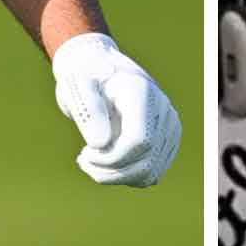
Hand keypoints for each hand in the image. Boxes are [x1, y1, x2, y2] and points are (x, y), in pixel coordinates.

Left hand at [51, 32, 181, 186]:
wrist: (99, 69)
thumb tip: (100, 143)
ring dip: (117, 177)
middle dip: (109, 171)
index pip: (139, 141)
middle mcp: (162, 108)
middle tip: (83, 159)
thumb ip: (88, 111)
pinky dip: (127, 176)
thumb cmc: (85, 76)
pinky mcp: (168, 139)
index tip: (84, 153)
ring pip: (151, 173)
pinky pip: (152, 172)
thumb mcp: (76, 86)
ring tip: (91, 162)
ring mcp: (169, 125)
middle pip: (146, 161)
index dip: (110, 158)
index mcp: (141, 92)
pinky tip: (106, 163)